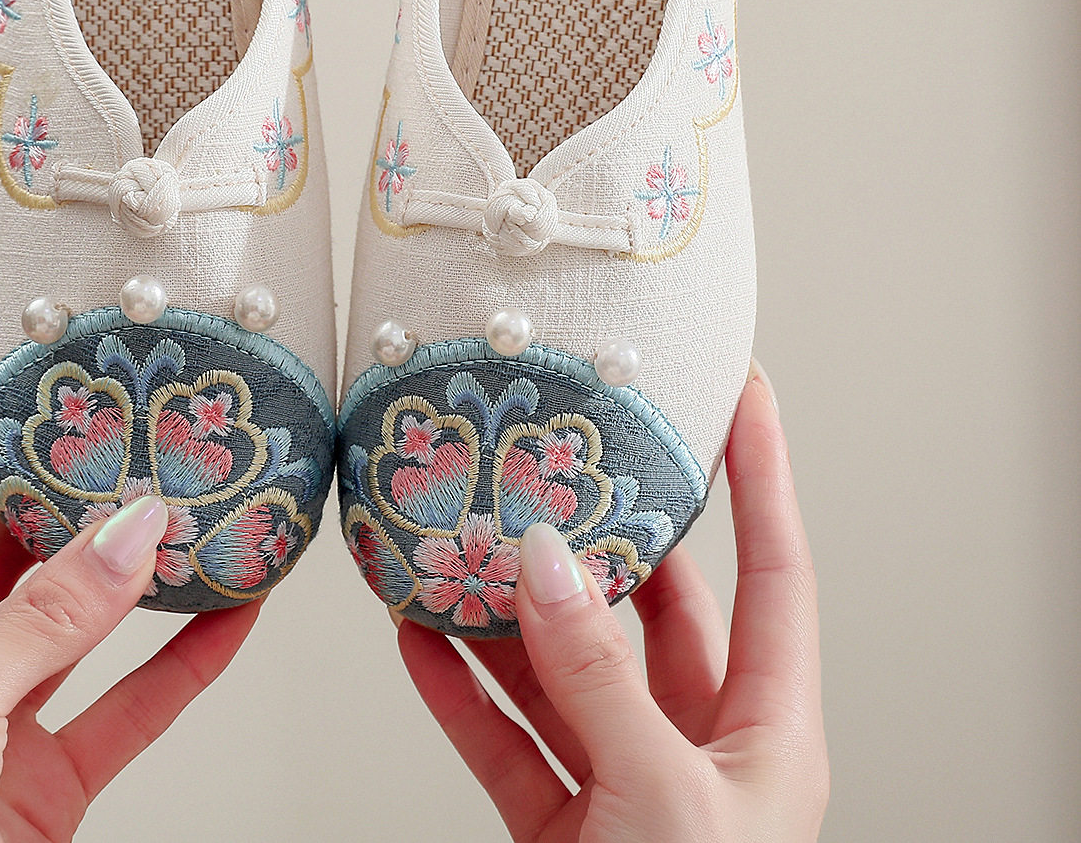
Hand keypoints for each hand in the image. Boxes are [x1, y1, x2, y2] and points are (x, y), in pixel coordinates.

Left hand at [0, 334, 258, 842]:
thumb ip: (45, 618)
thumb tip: (133, 532)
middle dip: (60, 498)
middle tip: (119, 431)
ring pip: (73, 627)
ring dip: (132, 579)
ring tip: (192, 513)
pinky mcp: (43, 785)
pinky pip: (125, 707)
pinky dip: (181, 665)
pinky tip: (227, 618)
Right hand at [398, 362, 827, 841]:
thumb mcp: (666, 800)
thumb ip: (601, 682)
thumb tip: (547, 566)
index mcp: (768, 731)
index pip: (773, 569)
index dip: (761, 475)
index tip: (739, 391)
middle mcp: (700, 744)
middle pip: (652, 606)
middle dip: (602, 534)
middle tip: (556, 456)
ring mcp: (626, 781)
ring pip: (562, 667)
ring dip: (506, 608)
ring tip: (459, 537)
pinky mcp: (562, 824)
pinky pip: (505, 736)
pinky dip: (459, 689)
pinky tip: (419, 637)